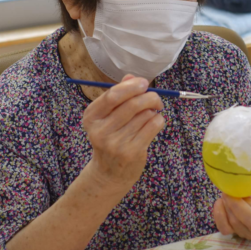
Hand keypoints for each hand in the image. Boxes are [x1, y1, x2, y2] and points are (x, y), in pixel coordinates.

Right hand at [82, 74, 164, 192]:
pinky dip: (158, 120)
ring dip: (153, 110)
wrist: (109, 173)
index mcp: (91, 117)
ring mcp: (116, 143)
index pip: (112, 95)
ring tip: (151, 114)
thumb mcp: (107, 116)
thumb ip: (119, 95)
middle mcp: (101, 131)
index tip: (144, 83)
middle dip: (149, 96)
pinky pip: (153, 126)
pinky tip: (154, 123)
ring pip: (145, 115)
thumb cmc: (111, 137)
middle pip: (132, 104)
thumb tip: (132, 76)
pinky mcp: (132, 152)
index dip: (131, 86)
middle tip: (156, 98)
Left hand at [213, 185, 250, 239]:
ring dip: (228, 208)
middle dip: (237, 206)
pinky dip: (220, 216)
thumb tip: (243, 192)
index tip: (240, 191)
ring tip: (226, 195)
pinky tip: (219, 203)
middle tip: (228, 193)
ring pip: (237, 225)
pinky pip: (225, 229)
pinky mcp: (238, 236)